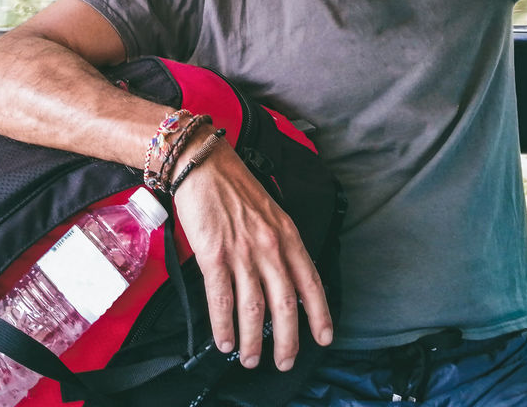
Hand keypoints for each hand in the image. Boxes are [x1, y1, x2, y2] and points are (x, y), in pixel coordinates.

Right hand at [172, 140, 332, 370]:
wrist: (203, 165)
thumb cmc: (233, 186)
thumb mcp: (270, 213)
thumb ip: (278, 243)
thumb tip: (280, 277)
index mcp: (287, 235)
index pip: (311, 281)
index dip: (319, 313)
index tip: (323, 337)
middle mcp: (270, 246)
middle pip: (286, 304)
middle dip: (288, 339)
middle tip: (285, 361)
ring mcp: (243, 252)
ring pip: (255, 308)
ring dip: (254, 340)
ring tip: (251, 359)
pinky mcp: (214, 255)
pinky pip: (222, 299)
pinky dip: (225, 325)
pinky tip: (225, 341)